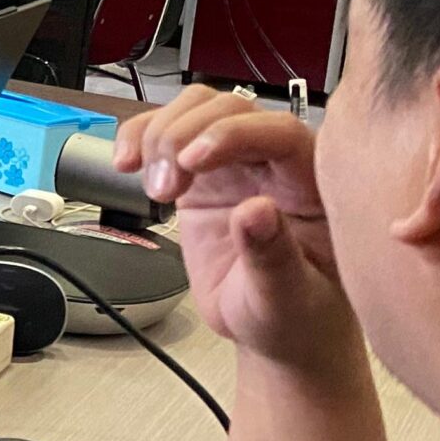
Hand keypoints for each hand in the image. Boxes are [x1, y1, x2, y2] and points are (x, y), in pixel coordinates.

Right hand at [116, 85, 351, 371]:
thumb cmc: (296, 317)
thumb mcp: (287, 299)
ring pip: (195, 109)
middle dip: (184, 136)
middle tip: (165, 189)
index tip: (192, 161)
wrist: (275, 332)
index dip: (232, 134)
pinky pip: (166, 133)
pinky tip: (126, 164)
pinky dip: (138, 137)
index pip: (278, 132)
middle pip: (228, 108)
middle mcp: (276, 164)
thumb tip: (256, 210)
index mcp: (314, 186)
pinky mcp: (201, 175)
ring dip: (159, 135)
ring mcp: (237, 165)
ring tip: (151, 188)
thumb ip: (273, 257)